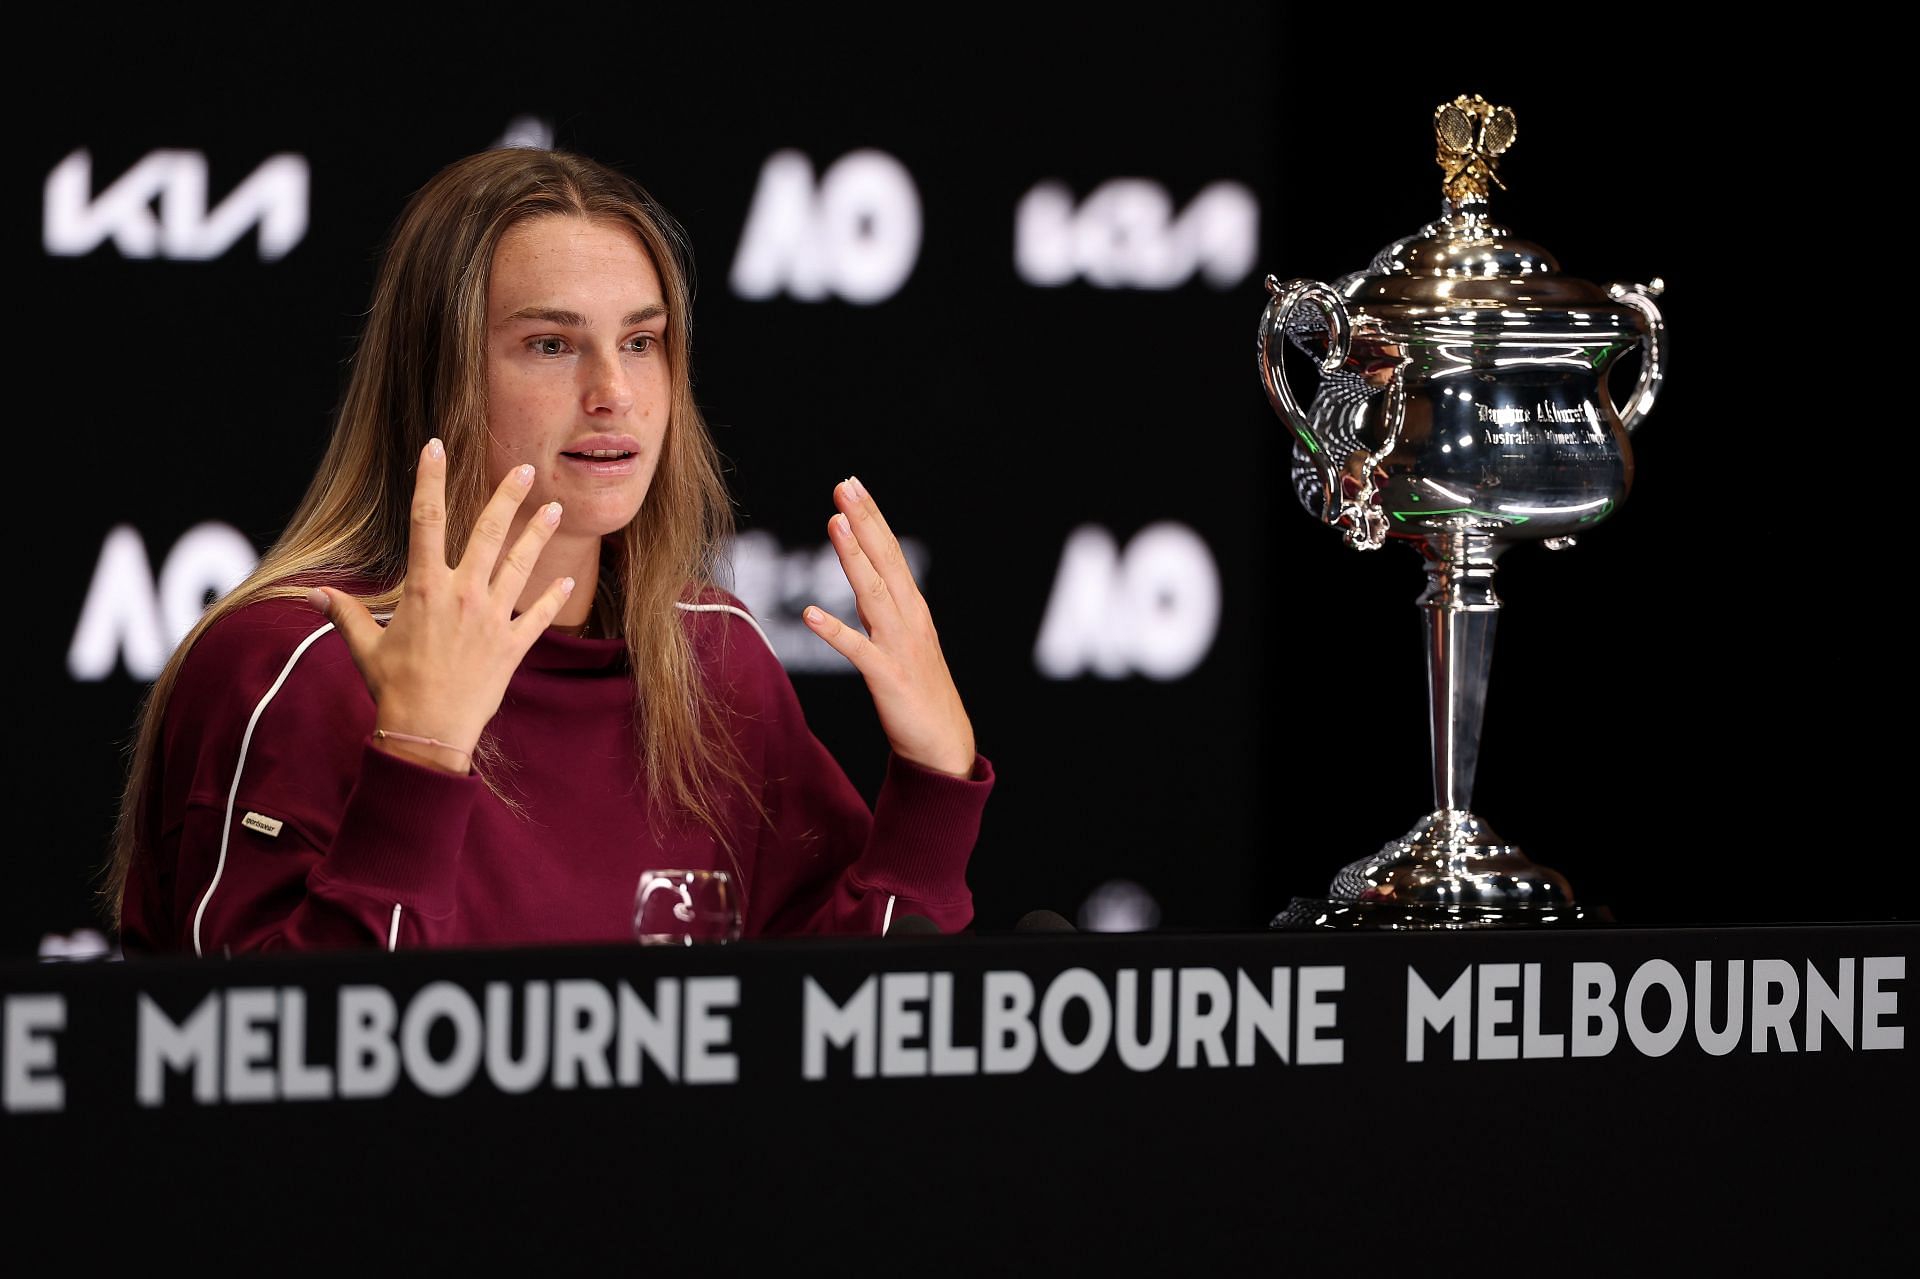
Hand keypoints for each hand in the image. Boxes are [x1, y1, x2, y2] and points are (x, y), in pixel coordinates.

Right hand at [307, 439, 575, 772]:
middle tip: (524, 469)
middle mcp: (462, 594)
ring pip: (521, 565)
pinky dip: (554, 597)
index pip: (425, 520)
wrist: (428, 731)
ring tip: (556, 508)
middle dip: (507, 497)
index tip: (436, 447)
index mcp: (425, 588)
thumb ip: (346, 614)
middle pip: (488, 533)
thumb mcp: (365, 647)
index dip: (430, 480)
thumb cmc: (393, 688)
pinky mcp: (512, 645)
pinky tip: (569, 579)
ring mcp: (492, 618)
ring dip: (539, 535)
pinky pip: (538, 615)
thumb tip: (316, 594)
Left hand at [804, 475, 975, 777]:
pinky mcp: (887, 678)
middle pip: (885, 561)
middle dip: (864, 521)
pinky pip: (858, 651)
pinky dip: (835, 632)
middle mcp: (909, 619)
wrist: (945, 745)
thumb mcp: (901, 639)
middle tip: (845, 485)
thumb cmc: (919, 692)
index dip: (871, 518)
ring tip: (833, 523)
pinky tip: (811, 614)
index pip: (890, 552)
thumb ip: (881, 606)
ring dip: (853, 558)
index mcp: (912, 608)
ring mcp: (900, 647)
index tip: (853, 485)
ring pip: (873, 594)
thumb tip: (861, 574)